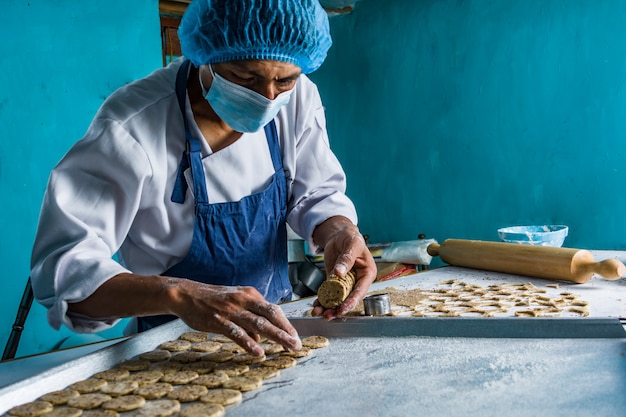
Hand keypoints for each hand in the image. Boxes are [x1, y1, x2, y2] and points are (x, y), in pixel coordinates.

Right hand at [169, 281, 301, 355]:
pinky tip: (257, 352)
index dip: (286, 323)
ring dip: (275, 336)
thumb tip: (260, 339)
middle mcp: (243, 300)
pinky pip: (236, 333)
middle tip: (297, 344)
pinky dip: (248, 342)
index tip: (296, 336)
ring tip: (287, 347)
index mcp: (250, 294)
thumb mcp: (235, 304)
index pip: (273, 309)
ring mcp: (231, 310)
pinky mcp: (218, 320)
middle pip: (270, 315)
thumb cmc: (212, 300)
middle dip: (286, 330)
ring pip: (258, 324)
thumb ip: (249, 319)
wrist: (186, 294)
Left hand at [310, 217, 376, 318]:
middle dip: (339, 307)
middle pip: (349, 298)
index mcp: (367, 273)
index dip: (352, 300)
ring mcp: (345, 282)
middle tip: (329, 314)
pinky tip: (317, 305)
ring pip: (338, 298)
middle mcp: (357, 280)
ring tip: (319, 312)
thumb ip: (347, 259)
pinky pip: (329, 293)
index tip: (344, 307)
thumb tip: (340, 273)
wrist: (340, 235)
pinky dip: (323, 300)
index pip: (361, 290)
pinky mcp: (334, 281)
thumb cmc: (351, 237)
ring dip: (329, 307)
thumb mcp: (352, 245)